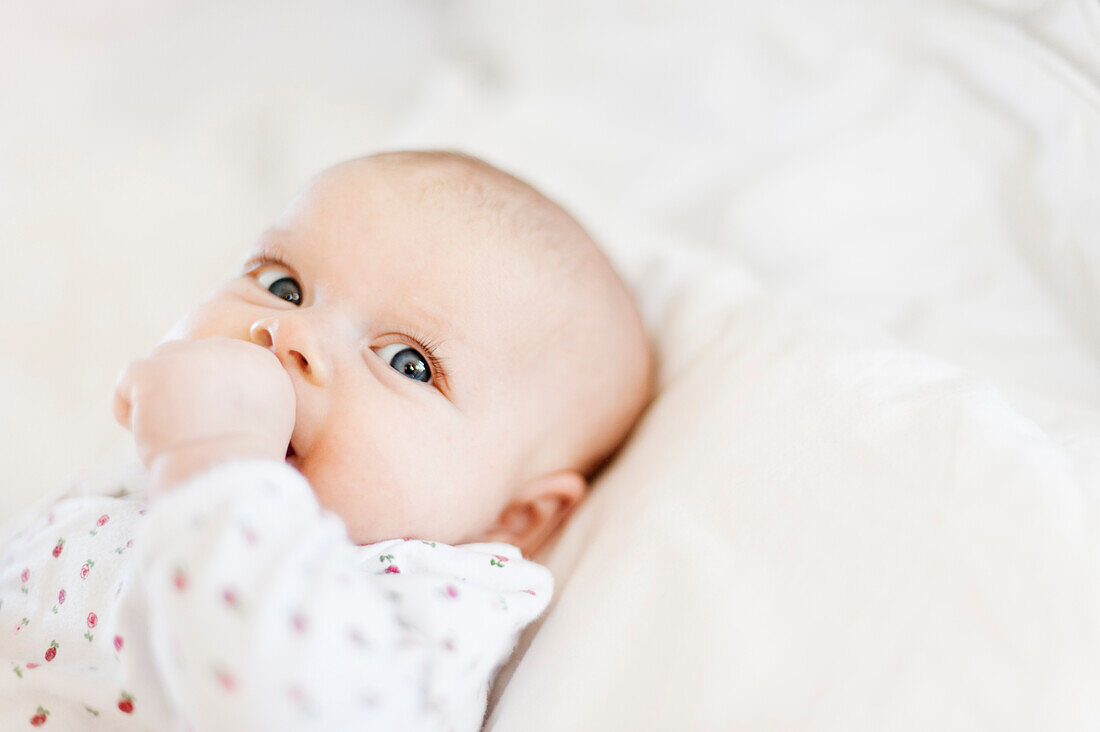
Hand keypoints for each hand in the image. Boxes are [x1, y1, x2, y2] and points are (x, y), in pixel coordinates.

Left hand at [113, 337, 295, 496]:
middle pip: (191, 359)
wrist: (224, 471)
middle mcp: (225, 347)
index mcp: (260, 360)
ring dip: (159, 397)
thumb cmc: (246, 460)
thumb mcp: (272, 419)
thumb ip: (253, 395)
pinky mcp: (150, 370)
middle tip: (191, 431)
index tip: (215, 426)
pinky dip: (131, 412)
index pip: (225, 363)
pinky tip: (151, 435)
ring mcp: (186, 354)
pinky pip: (127, 383)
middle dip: (185, 390)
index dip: (214, 395)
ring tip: (172, 434)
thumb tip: (224, 393)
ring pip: (159, 365)